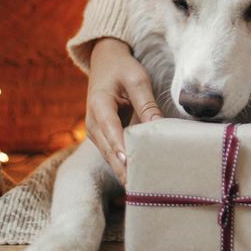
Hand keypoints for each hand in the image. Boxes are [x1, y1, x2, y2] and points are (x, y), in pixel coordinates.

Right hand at [86, 37, 162, 183]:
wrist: (105, 61)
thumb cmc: (122, 68)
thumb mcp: (137, 79)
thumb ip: (146, 104)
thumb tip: (158, 128)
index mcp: (99, 105)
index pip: (111, 131)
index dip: (121, 150)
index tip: (130, 168)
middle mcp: (92, 122)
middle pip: (109, 150)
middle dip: (124, 170)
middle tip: (141, 189)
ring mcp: (95, 131)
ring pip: (110, 156)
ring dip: (124, 171)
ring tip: (141, 188)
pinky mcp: (102, 136)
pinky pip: (113, 153)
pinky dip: (123, 165)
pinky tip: (137, 177)